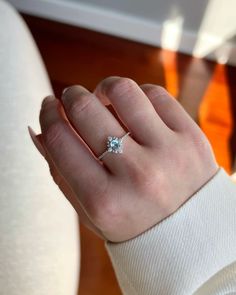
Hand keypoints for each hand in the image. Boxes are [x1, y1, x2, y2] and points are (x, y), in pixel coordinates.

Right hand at [29, 77, 218, 241]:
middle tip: (71, 98)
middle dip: (70, 96)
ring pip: (122, 91)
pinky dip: (138, 95)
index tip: (49, 105)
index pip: (59, 140)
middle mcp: (136, 174)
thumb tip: (38, 130)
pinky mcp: (192, 137)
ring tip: (102, 97)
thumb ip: (60, 173)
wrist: (191, 233)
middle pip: (84, 109)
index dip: (47, 114)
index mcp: (104, 201)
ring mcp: (168, 152)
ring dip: (104, 88)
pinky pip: (156, 94)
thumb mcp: (92, 212)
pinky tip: (134, 108)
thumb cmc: (134, 223)